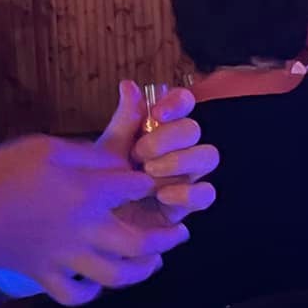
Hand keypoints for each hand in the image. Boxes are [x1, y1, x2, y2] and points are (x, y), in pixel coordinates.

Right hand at [0, 132, 186, 306]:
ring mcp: (67, 258)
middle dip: (167, 239)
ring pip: (116, 276)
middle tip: (181, 234)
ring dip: (141, 272)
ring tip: (153, 263)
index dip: (156, 184)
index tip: (164, 182)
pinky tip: (97, 286)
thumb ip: (90, 156)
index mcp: (90, 193)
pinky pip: (76, 294)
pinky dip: (91, 293)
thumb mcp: (49, 148)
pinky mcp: (45, 275)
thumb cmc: (3, 172)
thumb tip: (122, 163)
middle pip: (140, 243)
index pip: (138, 189)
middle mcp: (86, 230)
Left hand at [95, 81, 218, 224]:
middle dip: (169, 138)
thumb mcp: (109, 151)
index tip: (157, 114)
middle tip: (140, 153)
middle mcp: (180, 147)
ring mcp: (188, 174)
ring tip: (150, 173)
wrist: (100, 222)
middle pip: (194, 129)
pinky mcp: (189, 202)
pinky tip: (162, 196)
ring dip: (180, 161)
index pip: (184, 103)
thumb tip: (129, 85)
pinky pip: (206, 194)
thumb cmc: (106, 182)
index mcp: (161, 128)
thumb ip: (124, 121)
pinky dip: (186, 193)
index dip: (177, 103)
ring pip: (208, 157)